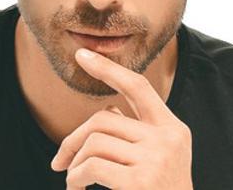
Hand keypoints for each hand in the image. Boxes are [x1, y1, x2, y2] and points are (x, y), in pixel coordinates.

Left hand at [50, 48, 192, 189]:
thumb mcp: (157, 161)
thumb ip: (136, 134)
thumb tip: (107, 109)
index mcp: (174, 130)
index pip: (139, 88)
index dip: (109, 69)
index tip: (83, 55)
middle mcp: (168, 139)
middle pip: (105, 118)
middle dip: (73, 138)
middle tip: (58, 161)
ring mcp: (156, 159)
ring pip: (94, 142)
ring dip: (73, 164)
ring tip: (72, 182)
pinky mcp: (140, 181)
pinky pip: (90, 167)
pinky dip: (75, 179)